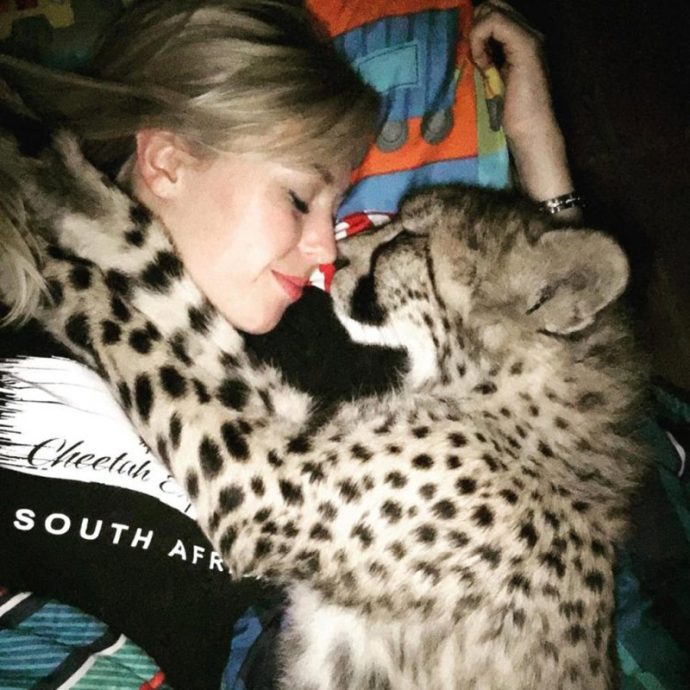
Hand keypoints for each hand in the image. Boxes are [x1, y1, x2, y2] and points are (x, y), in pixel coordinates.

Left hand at [470, 1, 579, 216]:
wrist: (530, 133)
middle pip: (493, 4)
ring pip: (492, 9)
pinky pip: (494, 22)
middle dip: (474, 26)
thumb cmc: (506, 116)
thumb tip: (460, 47)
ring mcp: (529, 37)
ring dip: (476, 34)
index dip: (474, 28)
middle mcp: (528, 33)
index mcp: (519, 41)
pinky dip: (480, 39)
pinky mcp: (526, 45)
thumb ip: (481, 59)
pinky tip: (482, 64)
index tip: (469, 57)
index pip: (492, 13)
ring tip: (479, 63)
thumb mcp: (487, 81)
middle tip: (472, 57)